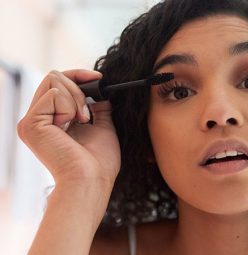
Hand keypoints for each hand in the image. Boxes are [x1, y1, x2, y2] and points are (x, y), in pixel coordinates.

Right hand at [17, 69, 120, 187]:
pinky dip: (70, 106)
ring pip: (53, 80)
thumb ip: (98, 107)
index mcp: (52, 120)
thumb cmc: (98, 162)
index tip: (99, 78)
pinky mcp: (31, 124)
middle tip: (88, 114)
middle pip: (54, 77)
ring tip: (82, 121)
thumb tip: (100, 91)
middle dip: (79, 88)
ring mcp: (32, 121)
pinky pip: (54, 94)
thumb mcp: (102, 126)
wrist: (91, 180)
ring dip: (76, 98)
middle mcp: (38, 119)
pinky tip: (73, 123)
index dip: (78, 76)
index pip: (58, 84)